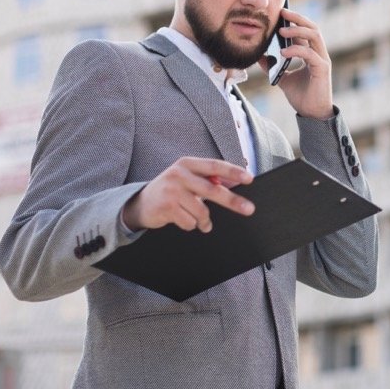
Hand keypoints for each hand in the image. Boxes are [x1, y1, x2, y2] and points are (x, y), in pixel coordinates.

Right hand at [121, 158, 253, 232]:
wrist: (140, 204)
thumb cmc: (171, 190)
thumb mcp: (187, 178)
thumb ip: (207, 179)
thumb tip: (233, 183)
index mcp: (187, 163)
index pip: (214, 165)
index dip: (233, 172)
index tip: (249, 178)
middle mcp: (179, 174)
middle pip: (212, 189)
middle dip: (233, 201)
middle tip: (249, 209)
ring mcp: (172, 191)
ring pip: (202, 211)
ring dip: (204, 221)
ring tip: (201, 221)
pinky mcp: (167, 207)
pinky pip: (190, 222)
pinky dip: (191, 225)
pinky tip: (183, 220)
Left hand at [263, 7, 333, 118]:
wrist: (311, 114)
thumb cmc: (301, 96)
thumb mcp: (283, 77)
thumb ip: (273, 65)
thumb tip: (258, 55)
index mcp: (312, 53)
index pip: (306, 31)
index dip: (295, 20)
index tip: (280, 13)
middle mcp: (319, 54)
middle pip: (313, 28)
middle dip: (298, 18)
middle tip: (282, 13)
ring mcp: (322, 60)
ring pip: (314, 36)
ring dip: (298, 30)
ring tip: (281, 30)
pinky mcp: (322, 69)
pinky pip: (310, 54)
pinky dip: (296, 50)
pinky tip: (283, 51)